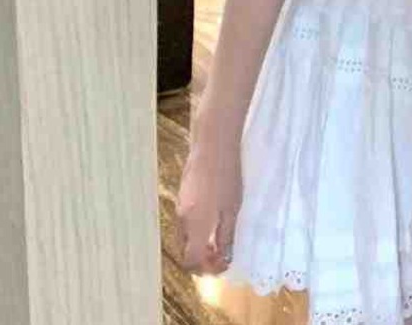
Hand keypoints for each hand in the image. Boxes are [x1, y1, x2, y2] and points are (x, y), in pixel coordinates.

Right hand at [176, 102, 243, 275]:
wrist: (212, 143)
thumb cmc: (227, 175)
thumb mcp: (232, 209)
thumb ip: (226, 236)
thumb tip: (224, 257)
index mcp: (195, 226)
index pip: (191, 261)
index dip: (206, 269)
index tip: (223, 263)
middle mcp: (182, 220)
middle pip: (185, 251)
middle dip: (201, 258)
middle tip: (221, 254)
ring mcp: (179, 206)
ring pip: (184, 237)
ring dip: (198, 244)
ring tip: (219, 237)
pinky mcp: (181, 194)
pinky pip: (184, 222)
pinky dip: (195, 230)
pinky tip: (211, 219)